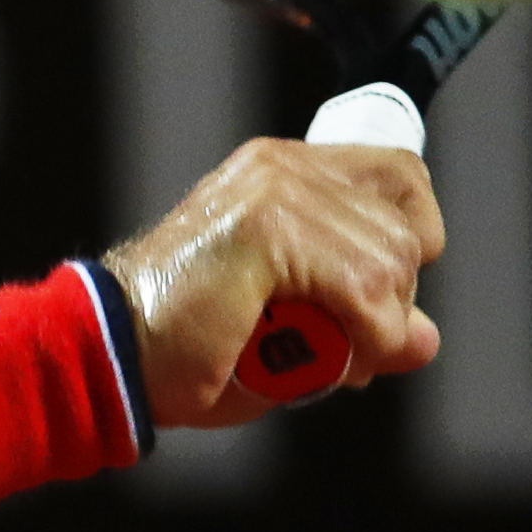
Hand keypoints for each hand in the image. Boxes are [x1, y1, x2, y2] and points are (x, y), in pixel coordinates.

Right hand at [104, 136, 446, 428]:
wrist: (106, 357)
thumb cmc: (183, 352)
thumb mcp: (289, 331)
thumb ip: (360, 323)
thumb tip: (425, 340)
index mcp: (280, 171)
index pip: (400, 175)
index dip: (412, 239)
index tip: (381, 299)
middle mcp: (282, 167)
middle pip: (404, 230)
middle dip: (391, 305)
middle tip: (343, 350)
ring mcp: (274, 192)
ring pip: (391, 264)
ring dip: (374, 331)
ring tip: (319, 358)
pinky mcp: (267, 229)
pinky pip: (364, 292)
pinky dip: (360, 342)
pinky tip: (321, 364)